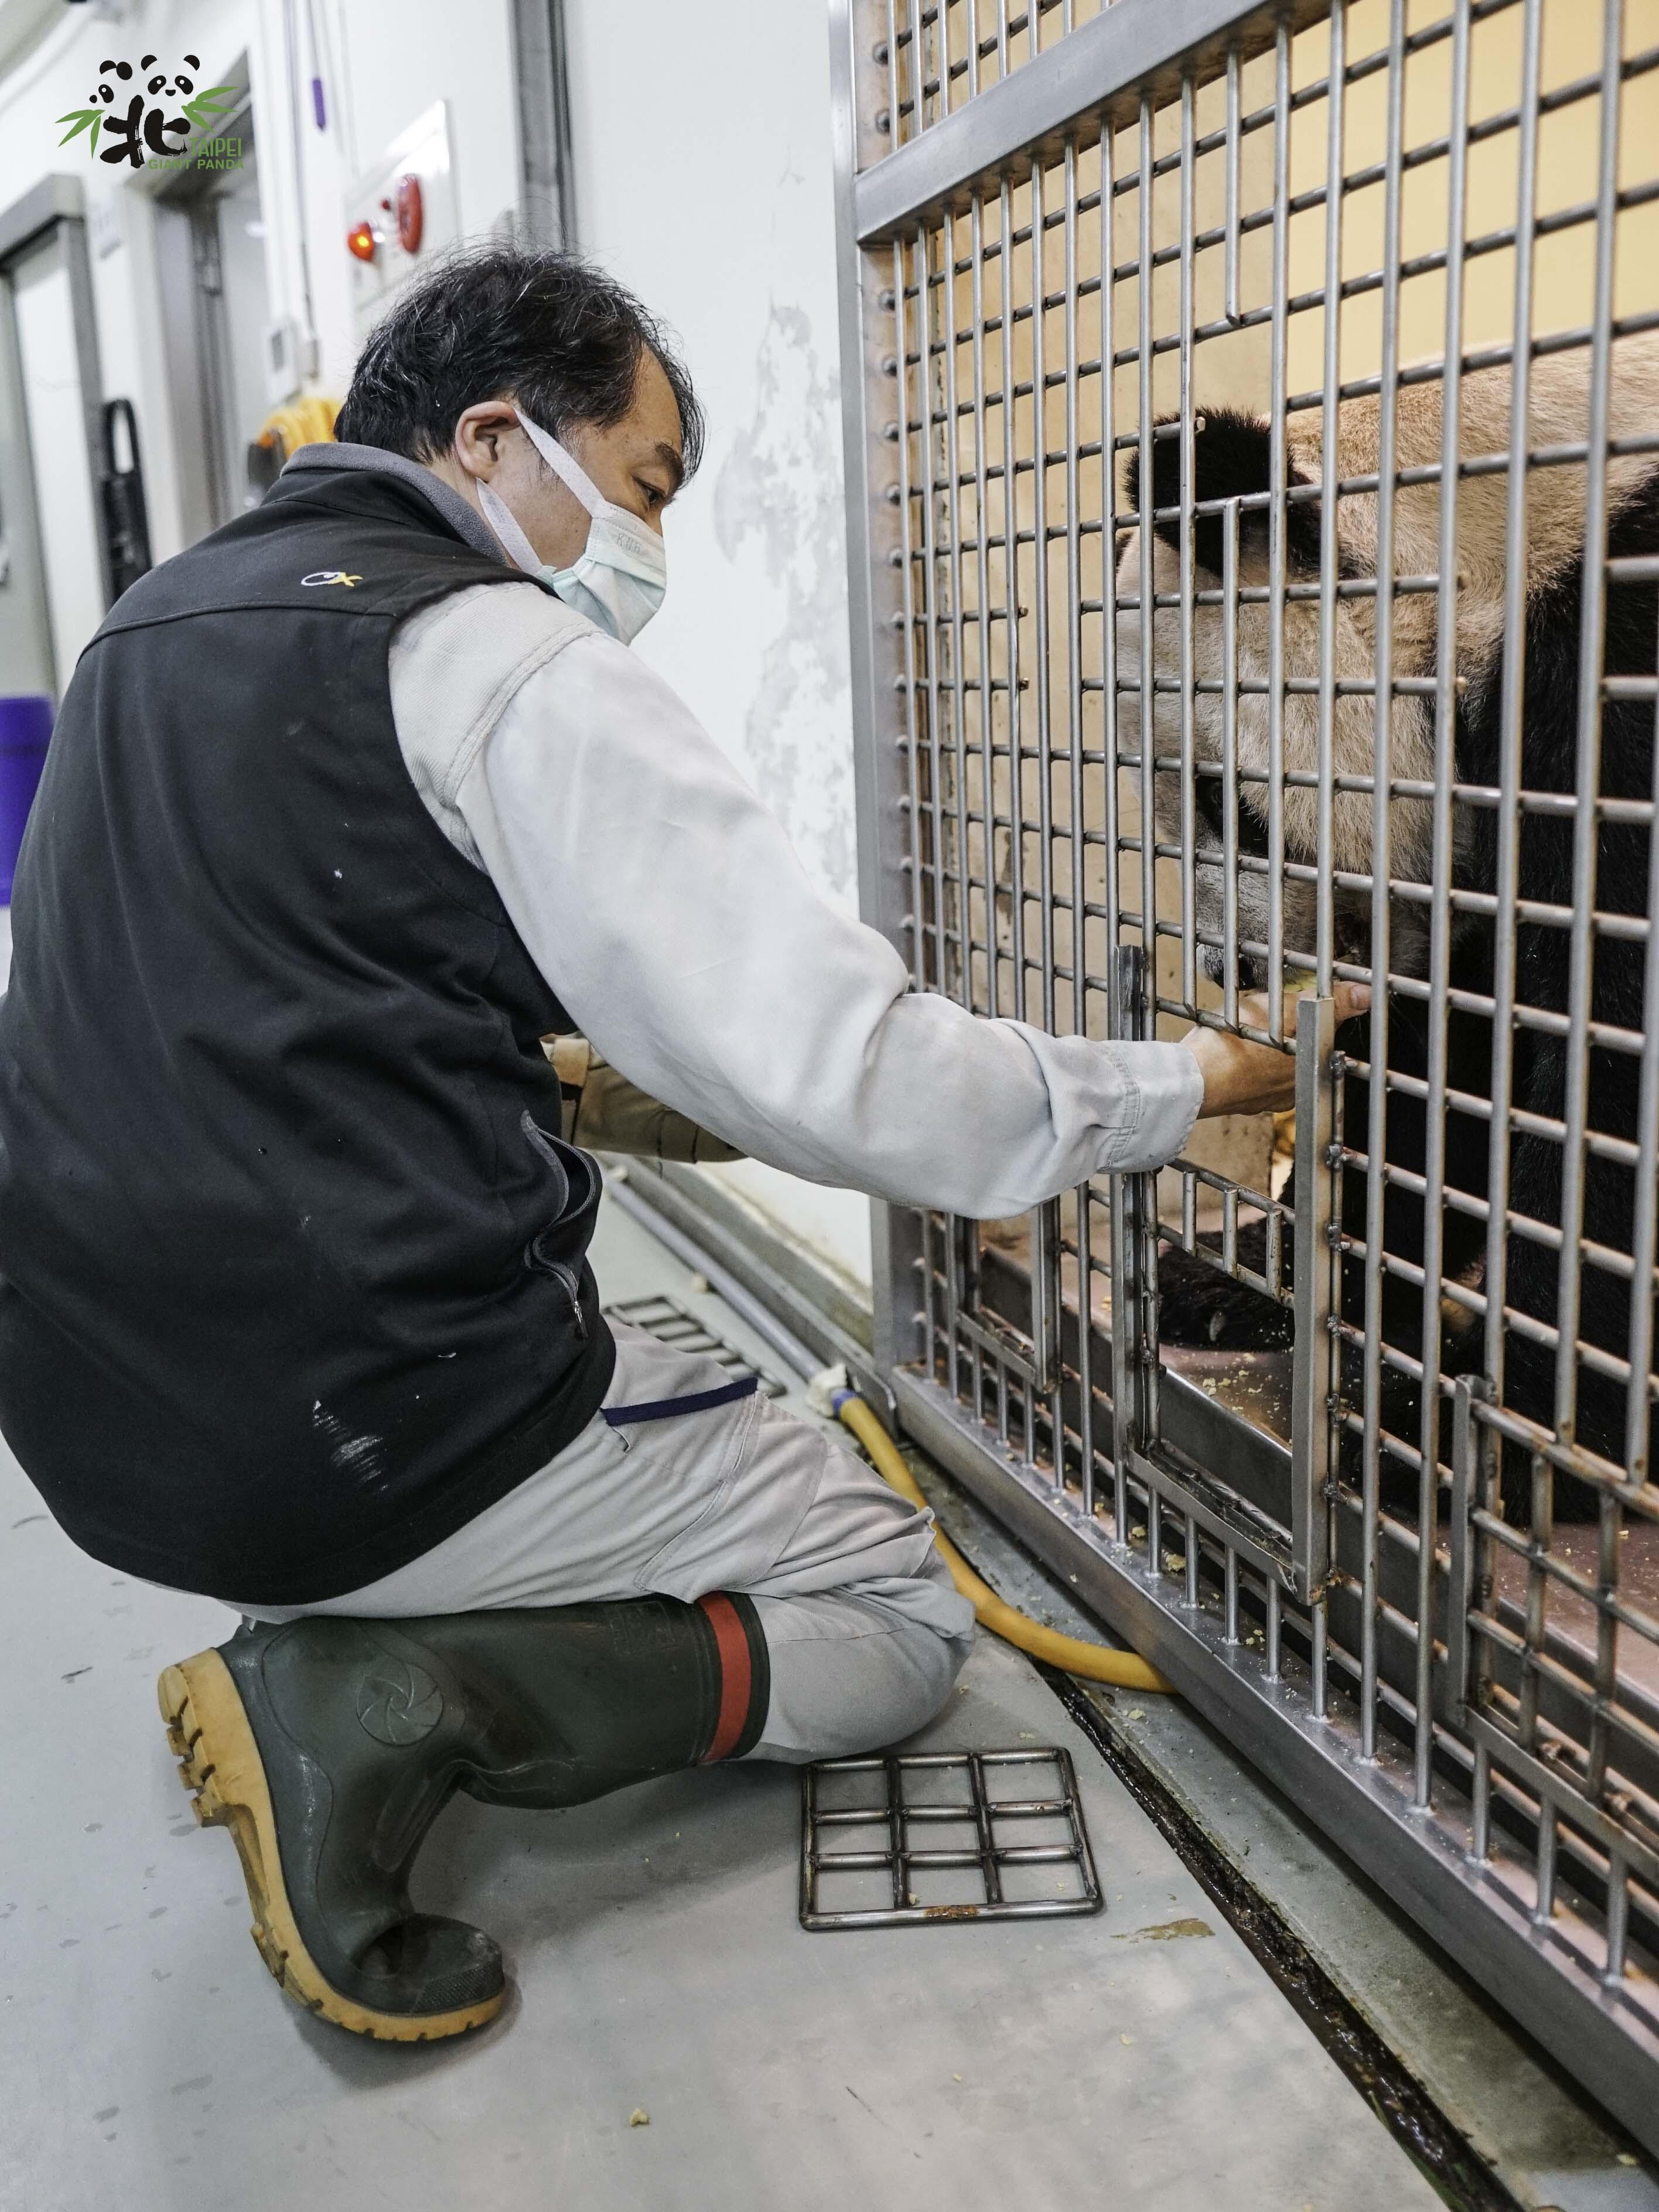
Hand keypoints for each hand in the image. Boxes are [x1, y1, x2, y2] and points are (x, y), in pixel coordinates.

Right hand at [1182, 981, 1371, 1118]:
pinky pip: (1249, 1076)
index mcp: (1313, 1073)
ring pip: (1274, 1065)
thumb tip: (1366, 995)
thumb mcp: (1289, 1010)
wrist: (1194, 1078)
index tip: (1295, 1004)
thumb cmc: (1238, 1047)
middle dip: (1287, 1032)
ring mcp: (1265, 1100)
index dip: (1312, 1014)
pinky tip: (1231, 1049)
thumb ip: (1332, 1002)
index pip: (1324, 1035)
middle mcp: (1294, 1093)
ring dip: (1264, 1048)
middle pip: (1301, 1051)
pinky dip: (1243, 1061)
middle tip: (1268, 1013)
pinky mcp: (1239, 1101)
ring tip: (1246, 1028)